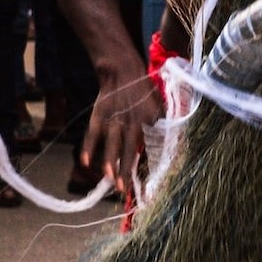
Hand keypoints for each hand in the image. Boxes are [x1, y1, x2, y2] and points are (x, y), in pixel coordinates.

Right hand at [82, 65, 164, 194]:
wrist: (123, 71)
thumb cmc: (145, 93)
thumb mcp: (161, 107)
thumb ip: (165, 126)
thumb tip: (174, 147)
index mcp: (150, 120)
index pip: (152, 147)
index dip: (150, 165)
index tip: (149, 183)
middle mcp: (132, 121)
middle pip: (130, 149)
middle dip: (127, 170)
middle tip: (125, 189)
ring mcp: (114, 119)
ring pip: (112, 143)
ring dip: (110, 162)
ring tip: (110, 178)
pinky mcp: (99, 115)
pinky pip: (92, 134)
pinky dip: (88, 148)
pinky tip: (86, 163)